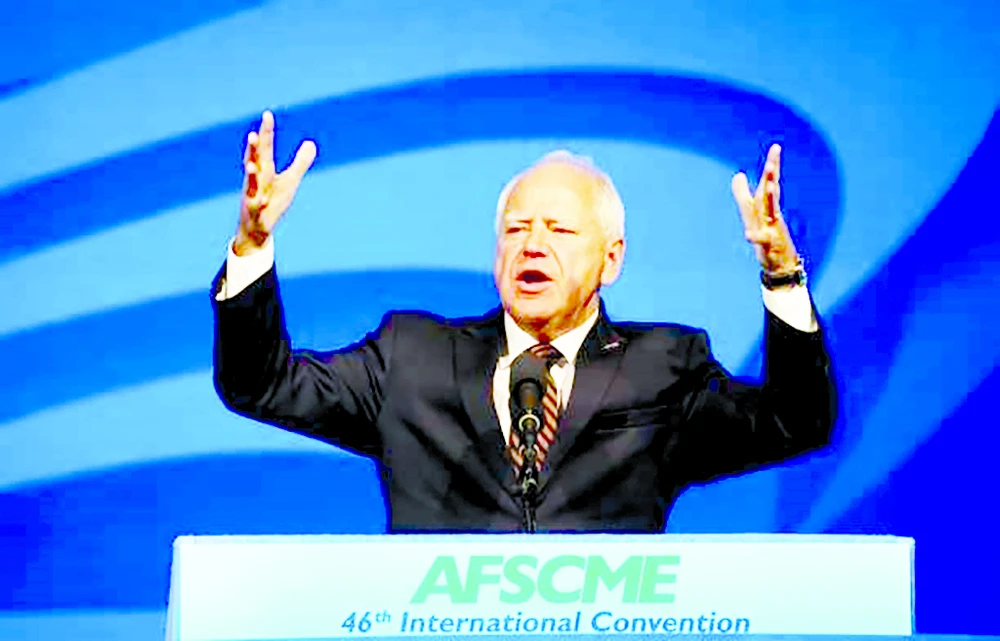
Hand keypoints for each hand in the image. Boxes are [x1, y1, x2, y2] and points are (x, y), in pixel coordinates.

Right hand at [234, 111, 316, 254]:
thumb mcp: (290, 180)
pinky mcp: (254, 211)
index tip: (267, 114)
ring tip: (251, 164)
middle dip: (254, 149)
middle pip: (256, 160)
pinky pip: (255, 206)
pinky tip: (261, 200)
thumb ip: (300, 162)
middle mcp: (256, 179)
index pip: (265, 147)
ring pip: (251, 182)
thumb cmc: (272, 201)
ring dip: (250, 173)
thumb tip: (311, 143)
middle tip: (254, 134)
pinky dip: (257, 203)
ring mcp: (253, 194)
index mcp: (265, 169)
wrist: (257, 228)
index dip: (266, 131)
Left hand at [731, 144, 799, 274]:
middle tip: (774, 158)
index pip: (769, 182)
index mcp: (765, 206)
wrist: (779, 263)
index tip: (777, 146)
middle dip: (772, 175)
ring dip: (771, 197)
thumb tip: (738, 174)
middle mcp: (770, 214)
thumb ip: (743, 194)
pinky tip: (749, 234)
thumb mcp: (751, 214)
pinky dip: (755, 236)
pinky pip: (760, 240)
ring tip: (771, 185)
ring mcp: (771, 228)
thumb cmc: (766, 235)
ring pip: (771, 211)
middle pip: (770, 191)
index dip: (772, 165)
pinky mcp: (767, 245)